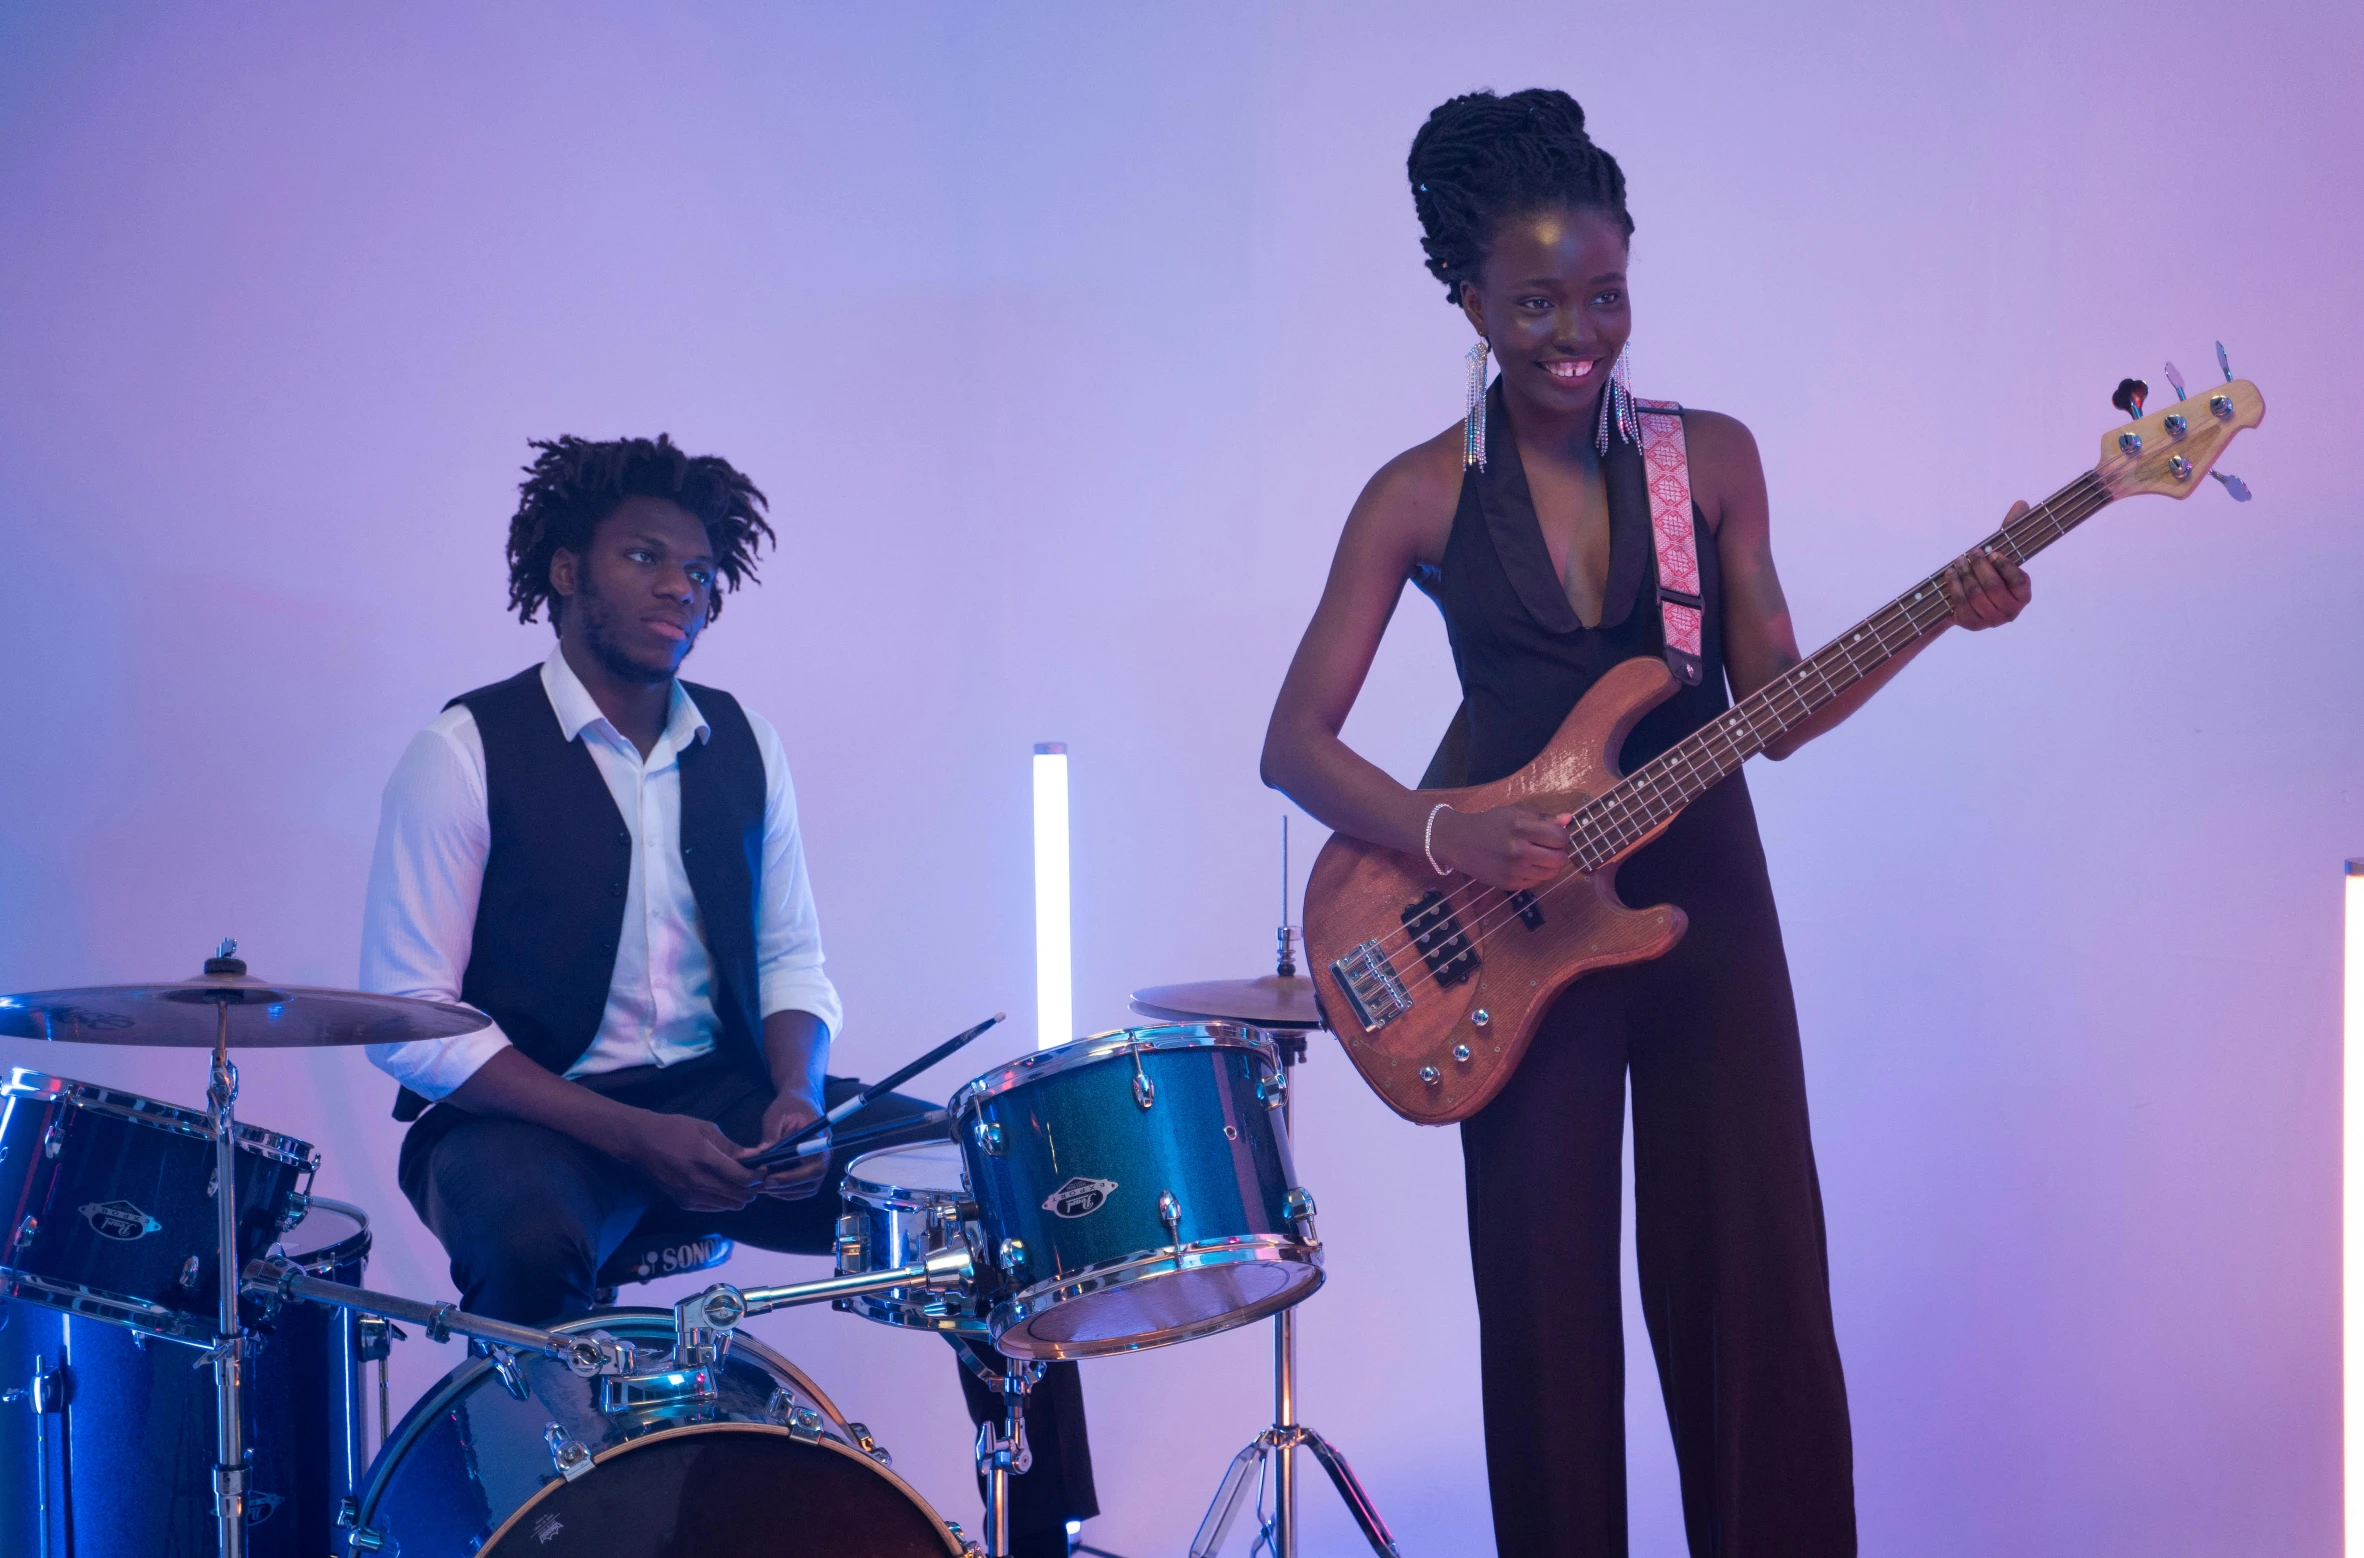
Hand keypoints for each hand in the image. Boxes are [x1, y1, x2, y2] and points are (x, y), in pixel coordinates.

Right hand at [617, 1109, 759, 1213]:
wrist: (641, 1142)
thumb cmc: (675, 1129)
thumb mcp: (706, 1129)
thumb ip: (731, 1147)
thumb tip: (754, 1157)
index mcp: (704, 1158)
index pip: (741, 1178)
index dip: (757, 1177)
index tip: (763, 1170)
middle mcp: (697, 1181)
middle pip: (737, 1195)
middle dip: (752, 1189)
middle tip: (758, 1179)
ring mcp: (689, 1194)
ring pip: (727, 1205)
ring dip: (739, 1197)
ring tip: (744, 1185)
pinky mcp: (683, 1202)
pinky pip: (712, 1208)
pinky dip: (724, 1202)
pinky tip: (726, 1191)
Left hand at [748, 1089, 831, 1200]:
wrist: (801, 1101)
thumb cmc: (789, 1105)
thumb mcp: (776, 1116)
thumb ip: (770, 1136)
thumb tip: (758, 1156)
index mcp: (819, 1140)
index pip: (812, 1167)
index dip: (792, 1178)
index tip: (769, 1179)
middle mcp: (824, 1155)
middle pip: (812, 1183)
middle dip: (786, 1188)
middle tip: (762, 1186)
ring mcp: (820, 1163)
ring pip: (807, 1188)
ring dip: (785, 1192)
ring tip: (762, 1187)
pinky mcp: (812, 1169)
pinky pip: (803, 1187)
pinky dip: (787, 1191)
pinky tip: (770, 1185)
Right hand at [1432, 801, 1572, 891]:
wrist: (1460, 842)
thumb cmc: (1490, 824)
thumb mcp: (1514, 813)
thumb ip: (1542, 817)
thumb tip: (1569, 819)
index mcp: (1520, 827)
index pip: (1560, 837)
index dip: (1563, 837)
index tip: (1555, 836)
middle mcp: (1518, 850)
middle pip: (1560, 858)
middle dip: (1559, 853)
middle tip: (1550, 848)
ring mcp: (1513, 870)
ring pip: (1551, 873)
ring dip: (1550, 865)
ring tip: (1539, 857)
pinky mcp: (1509, 884)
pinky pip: (1536, 882)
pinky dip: (1536, 874)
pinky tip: (1525, 865)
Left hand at [1942, 506, 2033, 630]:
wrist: (1964, 599)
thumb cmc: (1988, 573)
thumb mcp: (1999, 554)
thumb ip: (2010, 532)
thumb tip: (2021, 504)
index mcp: (2023, 595)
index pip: (2018, 581)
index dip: (2005, 566)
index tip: (1994, 553)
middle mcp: (2011, 612)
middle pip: (1994, 587)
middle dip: (1980, 567)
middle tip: (1973, 553)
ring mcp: (1991, 621)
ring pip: (1976, 595)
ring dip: (1965, 575)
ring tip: (1959, 561)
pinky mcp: (1972, 624)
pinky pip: (1961, 603)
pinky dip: (1954, 586)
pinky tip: (1950, 574)